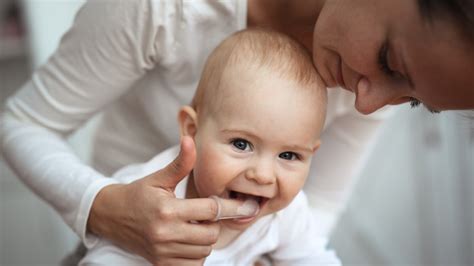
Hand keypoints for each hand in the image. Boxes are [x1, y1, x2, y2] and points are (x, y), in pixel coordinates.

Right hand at [88, 136, 254, 264]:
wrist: (110, 216)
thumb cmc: (137, 194)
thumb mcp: (159, 178)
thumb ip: (180, 163)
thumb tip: (190, 140)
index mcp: (167, 210)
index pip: (210, 211)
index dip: (229, 207)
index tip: (243, 204)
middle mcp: (165, 233)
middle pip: (211, 234)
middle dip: (214, 224)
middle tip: (204, 215)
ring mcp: (163, 251)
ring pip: (203, 251)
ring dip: (205, 239)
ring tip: (193, 226)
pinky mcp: (161, 263)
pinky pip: (192, 265)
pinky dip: (196, 254)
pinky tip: (188, 240)